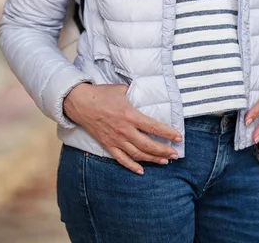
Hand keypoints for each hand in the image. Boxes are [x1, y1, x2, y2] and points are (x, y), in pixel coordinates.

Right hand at [63, 83, 181, 174]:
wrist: (80, 103)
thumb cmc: (101, 94)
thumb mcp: (121, 89)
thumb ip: (134, 93)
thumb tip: (144, 93)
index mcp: (130, 115)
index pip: (153, 127)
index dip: (167, 133)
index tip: (178, 137)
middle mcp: (124, 130)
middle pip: (147, 145)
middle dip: (163, 150)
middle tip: (174, 154)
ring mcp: (115, 139)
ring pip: (137, 154)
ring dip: (152, 159)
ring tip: (164, 161)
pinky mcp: (107, 145)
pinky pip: (121, 159)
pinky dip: (132, 166)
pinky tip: (141, 170)